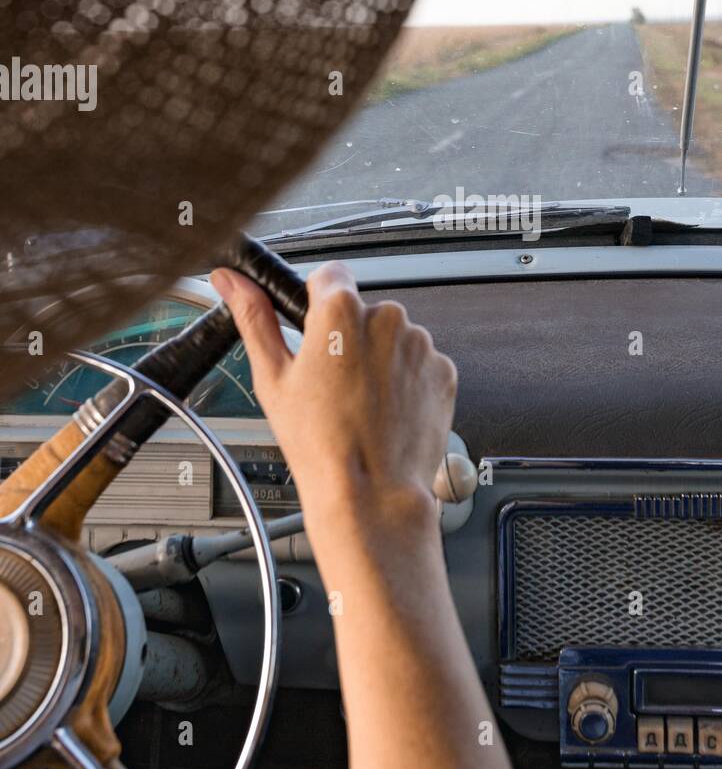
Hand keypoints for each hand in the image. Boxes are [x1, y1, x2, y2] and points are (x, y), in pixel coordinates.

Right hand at [210, 262, 457, 555]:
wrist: (371, 493)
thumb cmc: (321, 444)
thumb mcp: (272, 378)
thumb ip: (254, 318)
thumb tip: (232, 281)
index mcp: (341, 311)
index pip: (330, 274)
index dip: (317, 300)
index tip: (313, 327)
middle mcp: (387, 318)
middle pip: (362, 310)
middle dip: (348, 337)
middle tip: (331, 382)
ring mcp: (420, 345)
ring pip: (392, 338)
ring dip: (378, 360)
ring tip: (359, 404)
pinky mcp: (443, 371)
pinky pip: (418, 363)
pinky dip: (405, 381)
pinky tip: (385, 411)